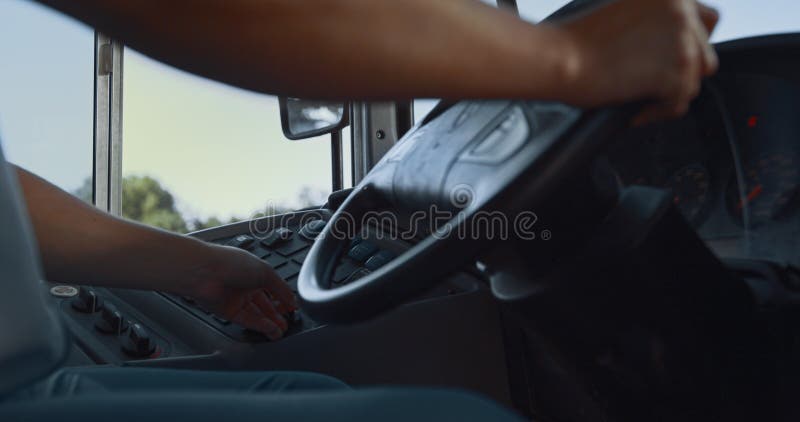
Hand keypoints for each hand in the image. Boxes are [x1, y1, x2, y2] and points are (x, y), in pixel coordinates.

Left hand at [187, 245, 296, 339]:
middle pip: (265, 304)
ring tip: (281, 331)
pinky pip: (247, 320)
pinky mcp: (228, 312)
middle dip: (277, 314)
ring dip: (270, 323)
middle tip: (288, 323)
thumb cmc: (230, 263)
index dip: (283, 299)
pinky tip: (270, 329)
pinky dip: (260, 325)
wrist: (204, 272)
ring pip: (257, 314)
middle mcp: (245, 286)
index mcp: (254, 272)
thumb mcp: (265, 271)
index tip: (292, 308)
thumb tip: (292, 300)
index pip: (273, 288)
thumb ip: (281, 288)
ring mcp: (236, 299)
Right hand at [553, 0, 719, 123]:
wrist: (560, 57)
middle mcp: (682, 12)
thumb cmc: (576, 38)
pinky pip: (679, 102)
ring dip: (669, 94)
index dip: (694, 42)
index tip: (674, 57)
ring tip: (641, 99)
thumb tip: (666, 45)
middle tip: (652, 84)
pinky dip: (658, 111)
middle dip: (680, 72)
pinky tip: (636, 109)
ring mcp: (681, 43)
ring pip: (693, 81)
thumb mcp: (624, 9)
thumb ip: (654, 20)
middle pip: (705, 54)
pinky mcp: (674, 74)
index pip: (709, 20)